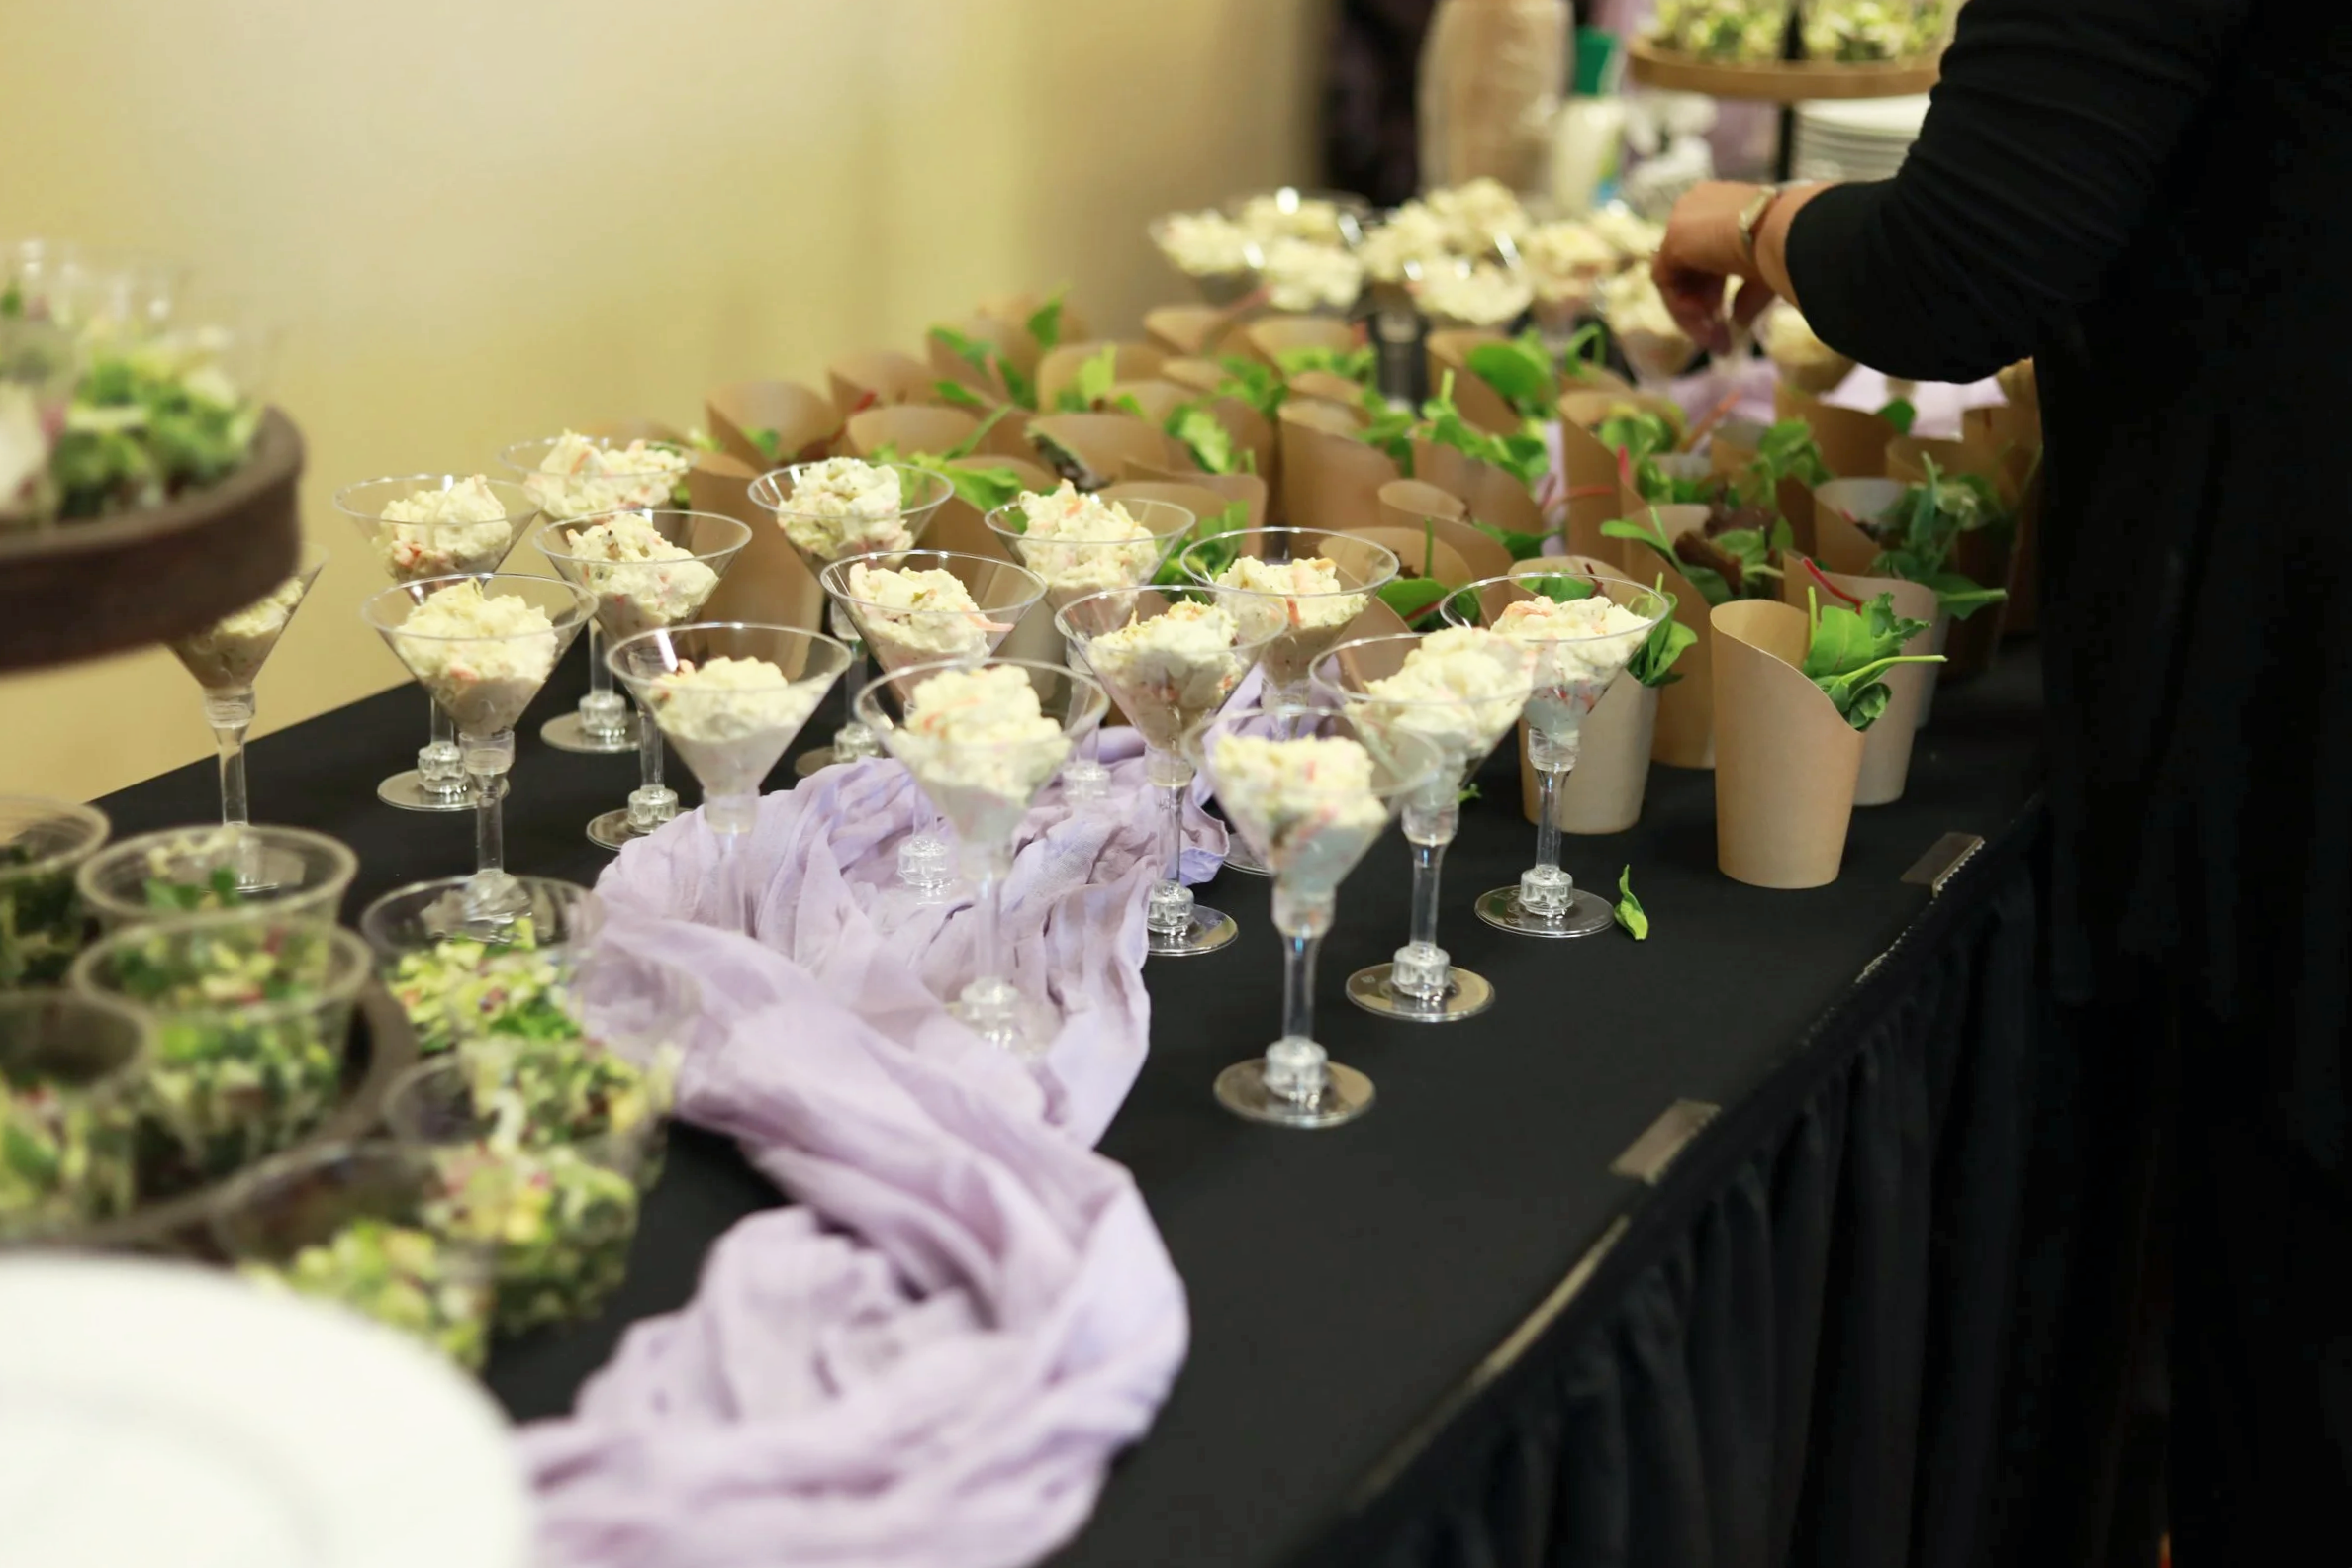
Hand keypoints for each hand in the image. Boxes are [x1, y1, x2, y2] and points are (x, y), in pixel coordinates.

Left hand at [1653, 181, 1781, 354]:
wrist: (1789, 229)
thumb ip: (1748, 295)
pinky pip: (1666, 281)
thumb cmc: (1788, 244)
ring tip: (1716, 338)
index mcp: (1720, 205)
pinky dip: (1680, 306)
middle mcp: (1696, 207)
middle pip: (1688, 268)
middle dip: (1704, 308)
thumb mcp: (1766, 272)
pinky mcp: (1673, 238)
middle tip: (1721, 339)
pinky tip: (1703, 320)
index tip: (1729, 322)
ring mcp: (1681, 220)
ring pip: (1676, 277)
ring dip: (1693, 314)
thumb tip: (1739, 322)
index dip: (1714, 292)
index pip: (1705, 254)